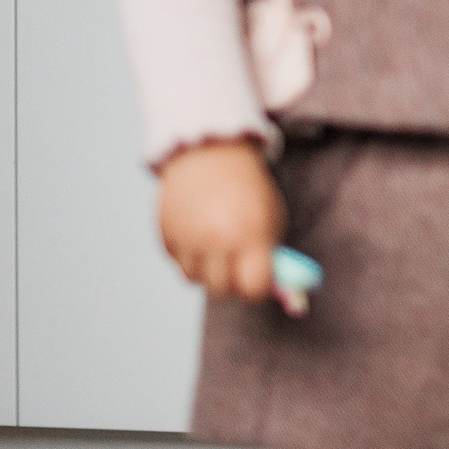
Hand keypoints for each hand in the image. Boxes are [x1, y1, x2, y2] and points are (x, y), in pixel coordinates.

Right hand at [158, 140, 286, 301]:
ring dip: (208, 271)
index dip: (260, 287)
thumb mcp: (271, 218)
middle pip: (222, 292)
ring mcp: (186, 240)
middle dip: (233, 283)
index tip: (261, 279)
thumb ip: (272, 255)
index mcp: (249, 235)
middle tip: (239, 266)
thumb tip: (284, 294)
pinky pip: (178, 264)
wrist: (211, 154)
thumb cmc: (248, 190)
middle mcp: (215, 241)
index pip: (255, 288)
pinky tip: (198, 233)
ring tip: (217, 244)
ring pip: (196, 280)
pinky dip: (189, 257)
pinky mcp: (165, 236)